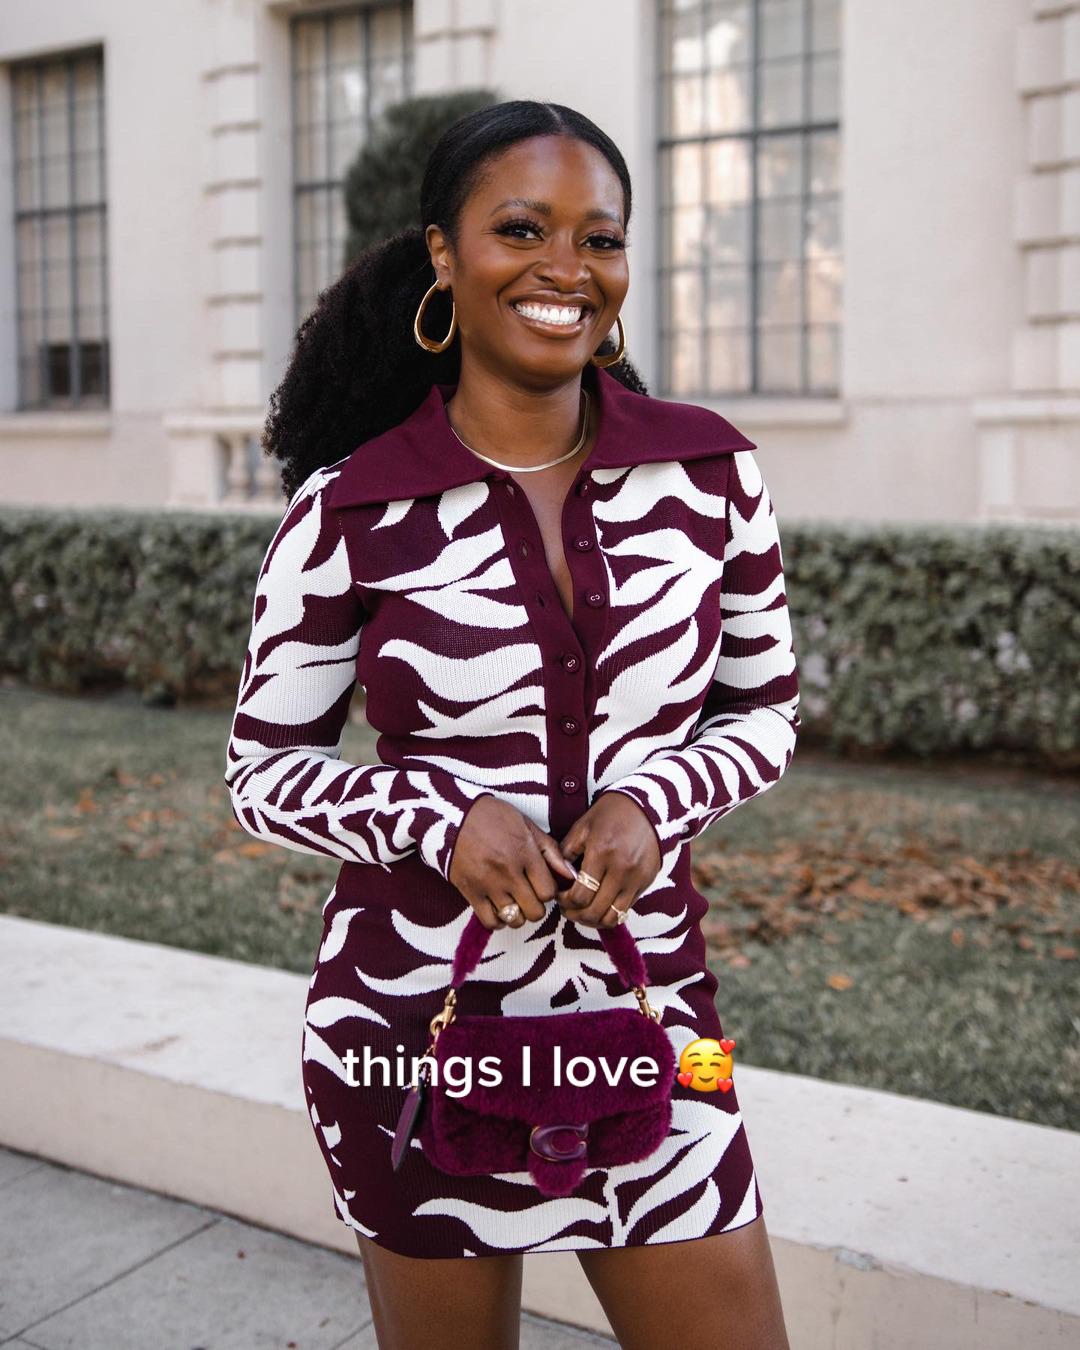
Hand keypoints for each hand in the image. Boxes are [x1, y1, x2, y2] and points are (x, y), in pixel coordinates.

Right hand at [448, 794, 578, 930]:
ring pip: (515, 920)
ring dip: (518, 914)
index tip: (541, 883)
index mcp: (524, 853)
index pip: (548, 892)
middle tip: (529, 894)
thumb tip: (570, 875)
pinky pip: (490, 922)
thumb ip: (550, 851)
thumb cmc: (492, 817)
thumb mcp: (526, 825)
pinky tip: (499, 908)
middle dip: (536, 905)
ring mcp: (488, 884)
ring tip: (514, 900)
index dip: (548, 891)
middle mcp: (508, 872)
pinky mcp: (470, 892)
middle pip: (535, 911)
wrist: (453, 815)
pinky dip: (498, 920)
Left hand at [557, 792, 662, 927]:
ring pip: (611, 917)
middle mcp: (621, 870)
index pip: (580, 895)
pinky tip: (599, 905)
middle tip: (567, 908)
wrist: (647, 808)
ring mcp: (636, 879)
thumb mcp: (583, 826)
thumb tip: (556, 877)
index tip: (559, 896)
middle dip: (575, 914)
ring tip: (582, 911)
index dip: (565, 902)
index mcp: (601, 853)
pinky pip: (625, 910)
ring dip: (592, 920)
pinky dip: (609, 914)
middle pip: (594, 911)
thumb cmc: (610, 814)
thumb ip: (566, 852)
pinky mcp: (645, 883)